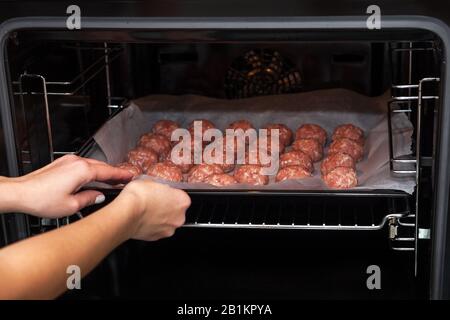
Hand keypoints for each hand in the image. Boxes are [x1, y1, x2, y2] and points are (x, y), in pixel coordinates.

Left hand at [11, 155, 132, 217]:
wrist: (20, 193)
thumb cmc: (41, 199)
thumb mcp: (72, 206)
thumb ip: (90, 199)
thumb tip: (98, 196)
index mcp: (82, 171)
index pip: (109, 171)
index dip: (122, 175)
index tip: (131, 176)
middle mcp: (76, 162)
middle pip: (102, 166)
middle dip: (114, 173)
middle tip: (124, 180)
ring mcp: (68, 161)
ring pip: (92, 164)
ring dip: (102, 172)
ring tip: (110, 181)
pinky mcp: (62, 163)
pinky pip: (83, 165)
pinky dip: (91, 171)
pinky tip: (92, 179)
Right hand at [114, 179, 190, 240]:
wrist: (126, 212)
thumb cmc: (139, 195)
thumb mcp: (151, 181)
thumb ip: (160, 187)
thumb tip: (158, 189)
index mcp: (182, 201)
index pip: (180, 196)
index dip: (170, 194)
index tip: (163, 194)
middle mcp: (179, 217)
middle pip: (176, 211)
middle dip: (167, 208)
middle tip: (154, 203)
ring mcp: (169, 229)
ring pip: (168, 222)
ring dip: (161, 218)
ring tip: (147, 212)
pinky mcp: (158, 237)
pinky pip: (157, 230)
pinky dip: (152, 226)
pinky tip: (144, 220)